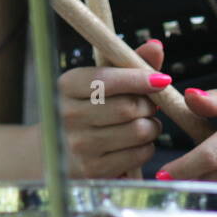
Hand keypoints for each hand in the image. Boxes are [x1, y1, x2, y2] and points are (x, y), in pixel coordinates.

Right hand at [56, 39, 168, 177]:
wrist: (55, 153)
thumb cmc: (85, 110)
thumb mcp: (98, 83)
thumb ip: (127, 64)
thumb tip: (155, 46)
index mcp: (68, 86)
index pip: (108, 79)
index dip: (139, 79)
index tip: (161, 80)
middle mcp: (69, 115)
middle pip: (129, 107)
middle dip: (149, 105)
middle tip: (149, 106)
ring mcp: (80, 145)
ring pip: (138, 130)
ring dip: (151, 126)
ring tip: (143, 124)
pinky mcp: (93, 170)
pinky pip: (138, 154)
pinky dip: (146, 147)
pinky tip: (136, 144)